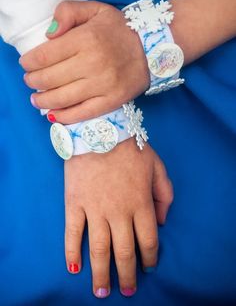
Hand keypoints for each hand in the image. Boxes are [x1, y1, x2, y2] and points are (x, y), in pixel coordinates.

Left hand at [20, 1, 149, 123]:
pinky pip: (82, 113)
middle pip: (50, 78)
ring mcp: (103, 85)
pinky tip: (53, 115)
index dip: (29, 62)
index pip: (45, 55)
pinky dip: (64, 117)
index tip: (26, 64)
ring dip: (43, 101)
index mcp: (87, 38)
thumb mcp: (95, 9)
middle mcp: (93, 63)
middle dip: (33, 81)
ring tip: (36, 99)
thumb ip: (68, 12)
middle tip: (30, 81)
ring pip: (62, 98)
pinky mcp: (112, 101)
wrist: (152, 49)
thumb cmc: (120, 30)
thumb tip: (48, 35)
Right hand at [64, 138, 172, 297]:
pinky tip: (74, 268)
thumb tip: (162, 222)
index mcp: (141, 203)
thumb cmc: (130, 148)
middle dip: (126, 275)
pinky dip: (72, 252)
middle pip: (125, 251)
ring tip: (101, 291)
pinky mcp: (74, 203)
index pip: (148, 240)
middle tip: (125, 291)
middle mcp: (119, 212)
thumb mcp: (157, 166)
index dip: (149, 258)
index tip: (148, 269)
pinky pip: (72, 233)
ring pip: (99, 249)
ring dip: (100, 273)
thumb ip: (165, 195)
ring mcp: (95, 209)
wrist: (99, 130)